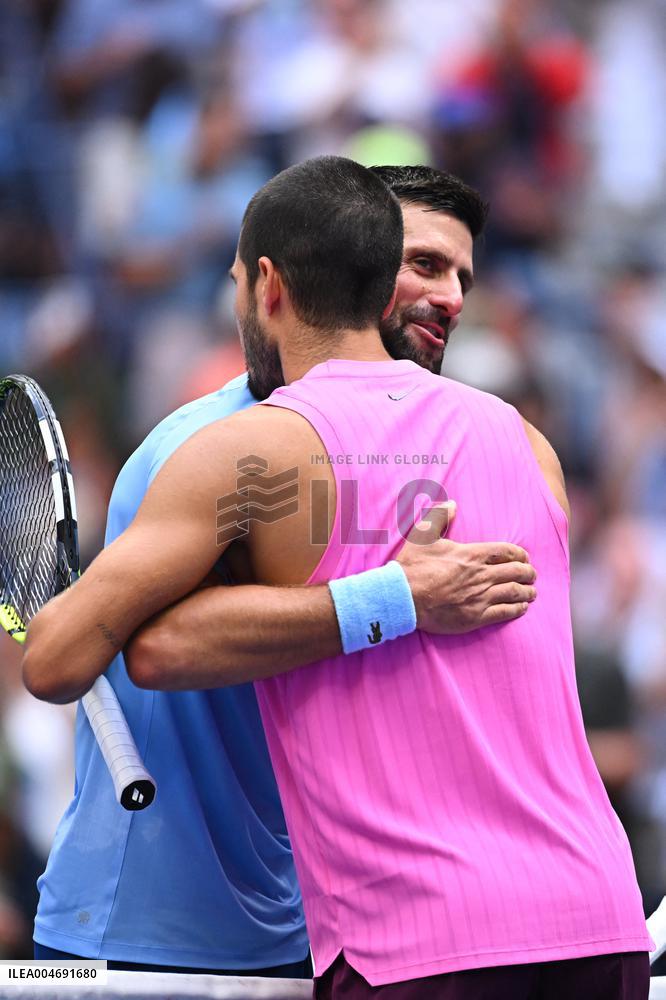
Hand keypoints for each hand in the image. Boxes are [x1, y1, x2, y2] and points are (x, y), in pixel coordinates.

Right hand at [397, 501, 536, 633]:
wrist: (402, 597)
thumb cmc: (412, 567)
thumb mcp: (422, 535)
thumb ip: (439, 517)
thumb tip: (451, 504)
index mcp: (471, 554)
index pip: (507, 551)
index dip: (520, 555)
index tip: (524, 558)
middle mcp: (480, 575)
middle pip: (515, 572)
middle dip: (528, 572)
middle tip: (531, 574)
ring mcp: (479, 597)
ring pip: (514, 592)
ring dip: (527, 591)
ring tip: (532, 592)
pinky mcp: (475, 617)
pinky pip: (504, 612)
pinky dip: (517, 609)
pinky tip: (522, 608)